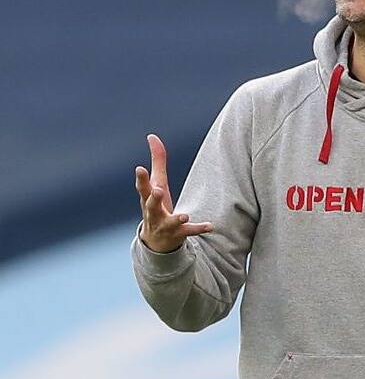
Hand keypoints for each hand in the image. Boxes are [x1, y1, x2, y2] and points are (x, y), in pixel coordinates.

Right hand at [135, 133, 212, 252]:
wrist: (156, 242)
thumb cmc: (156, 205)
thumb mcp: (156, 183)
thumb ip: (157, 160)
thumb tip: (152, 136)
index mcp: (148, 199)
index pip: (142, 188)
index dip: (141, 178)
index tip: (139, 168)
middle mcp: (154, 213)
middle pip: (151, 205)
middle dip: (154, 198)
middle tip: (158, 190)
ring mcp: (165, 225)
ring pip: (170, 222)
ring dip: (177, 219)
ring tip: (184, 216)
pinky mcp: (178, 234)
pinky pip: (189, 232)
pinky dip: (199, 229)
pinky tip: (211, 225)